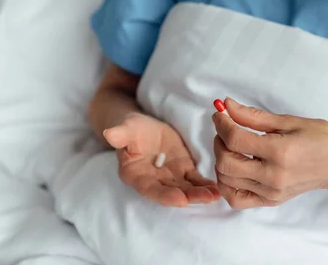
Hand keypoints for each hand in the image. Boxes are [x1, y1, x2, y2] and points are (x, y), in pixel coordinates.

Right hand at [104, 113, 219, 206]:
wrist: (143, 127)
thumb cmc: (131, 128)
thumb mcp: (127, 128)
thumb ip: (120, 134)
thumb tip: (109, 133)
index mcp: (135, 175)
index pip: (150, 190)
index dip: (165, 196)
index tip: (180, 199)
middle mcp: (153, 181)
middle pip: (172, 193)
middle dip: (190, 197)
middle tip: (208, 198)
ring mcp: (169, 178)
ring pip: (186, 189)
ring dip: (201, 193)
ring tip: (217, 194)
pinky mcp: (183, 170)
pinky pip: (195, 180)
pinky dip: (206, 184)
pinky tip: (218, 187)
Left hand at [212, 98, 327, 209]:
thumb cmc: (320, 139)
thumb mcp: (288, 121)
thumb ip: (254, 116)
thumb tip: (226, 105)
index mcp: (280, 152)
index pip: (235, 139)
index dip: (222, 123)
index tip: (220, 113)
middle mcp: (273, 176)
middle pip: (226, 162)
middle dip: (219, 141)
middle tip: (226, 129)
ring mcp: (271, 192)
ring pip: (226, 180)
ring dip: (221, 159)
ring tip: (231, 147)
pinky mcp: (270, 201)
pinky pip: (235, 199)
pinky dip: (226, 184)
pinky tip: (233, 169)